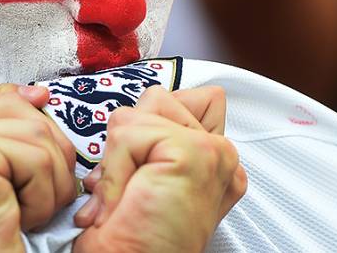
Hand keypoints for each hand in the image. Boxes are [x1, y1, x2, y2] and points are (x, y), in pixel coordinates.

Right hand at [0, 61, 76, 252]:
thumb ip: (0, 132)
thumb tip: (36, 94)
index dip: (3, 98)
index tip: (20, 143)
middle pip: (12, 101)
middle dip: (41, 150)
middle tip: (25, 198)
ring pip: (34, 127)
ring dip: (49, 177)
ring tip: (25, 212)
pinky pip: (37, 154)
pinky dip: (45, 193)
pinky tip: (19, 219)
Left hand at [72, 86, 247, 252]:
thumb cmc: (128, 237)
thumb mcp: (140, 175)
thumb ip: (151, 136)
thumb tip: (135, 111)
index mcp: (214, 161)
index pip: (191, 99)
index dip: (150, 126)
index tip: (139, 174)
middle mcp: (221, 157)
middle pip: (160, 98)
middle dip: (129, 139)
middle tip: (129, 189)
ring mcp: (214, 152)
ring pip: (142, 111)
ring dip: (118, 155)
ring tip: (126, 196)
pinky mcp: (196, 152)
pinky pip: (129, 131)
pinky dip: (114, 167)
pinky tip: (125, 199)